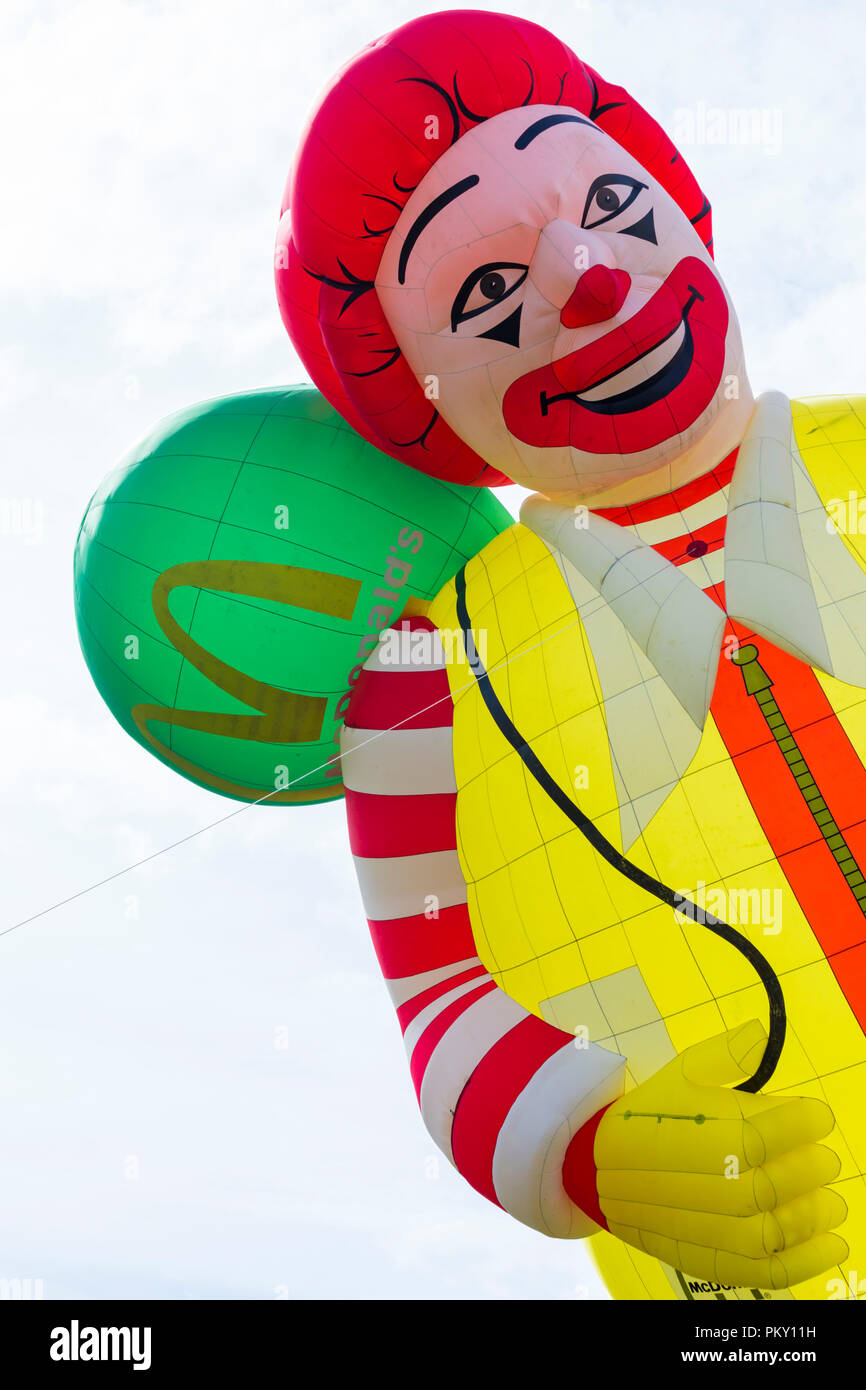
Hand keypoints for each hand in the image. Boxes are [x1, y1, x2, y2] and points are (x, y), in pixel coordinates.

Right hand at [594, 1020, 847, 1289]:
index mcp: (689, 1133)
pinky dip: (802, 1264)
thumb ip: (724, 1056)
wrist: (600, 1167)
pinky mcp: (706, 1259)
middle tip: (827, 1160)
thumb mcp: (680, 1074)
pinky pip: (759, 1271)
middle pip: (765, 1185)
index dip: (797, 1124)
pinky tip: (831, 1248)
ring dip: (809, 1220)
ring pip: (765, 1231)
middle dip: (806, 1171)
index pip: (755, 1134)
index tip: (820, 1116)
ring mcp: (699, 1226)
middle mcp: (692, 1183)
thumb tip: (760, 1032)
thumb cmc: (651, 1114)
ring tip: (832, 1204)